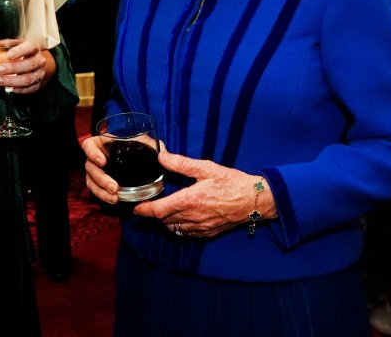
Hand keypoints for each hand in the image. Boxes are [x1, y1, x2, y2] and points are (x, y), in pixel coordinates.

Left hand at [0, 39, 52, 94]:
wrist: (32, 61)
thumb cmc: (18, 53)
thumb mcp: (7, 49)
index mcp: (33, 46)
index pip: (30, 47)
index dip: (20, 51)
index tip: (8, 55)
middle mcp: (39, 59)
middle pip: (30, 64)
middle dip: (13, 68)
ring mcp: (40, 71)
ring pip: (29, 78)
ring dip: (13, 81)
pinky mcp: (39, 83)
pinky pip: (31, 88)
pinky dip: (21, 89)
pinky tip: (11, 88)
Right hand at [82, 133, 162, 203]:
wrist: (135, 161)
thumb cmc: (136, 147)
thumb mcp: (144, 143)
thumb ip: (152, 145)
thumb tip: (162, 152)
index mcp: (102, 143)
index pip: (88, 145)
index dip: (92, 153)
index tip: (103, 161)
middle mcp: (95, 157)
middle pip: (89, 167)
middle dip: (101, 179)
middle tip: (114, 187)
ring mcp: (96, 171)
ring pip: (91, 181)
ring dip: (101, 191)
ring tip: (114, 198)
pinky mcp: (99, 183)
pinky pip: (96, 190)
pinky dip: (103, 196)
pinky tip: (113, 200)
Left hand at [133, 152, 273, 238]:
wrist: (254, 200)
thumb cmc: (231, 182)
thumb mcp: (206, 168)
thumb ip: (181, 164)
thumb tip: (161, 156)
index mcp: (189, 200)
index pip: (159, 210)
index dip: (144, 211)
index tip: (136, 208)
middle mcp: (192, 217)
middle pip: (164, 221)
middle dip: (153, 215)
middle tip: (147, 206)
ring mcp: (201, 227)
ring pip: (174, 229)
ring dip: (165, 222)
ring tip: (162, 211)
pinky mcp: (209, 233)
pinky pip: (187, 234)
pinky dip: (179, 228)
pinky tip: (180, 219)